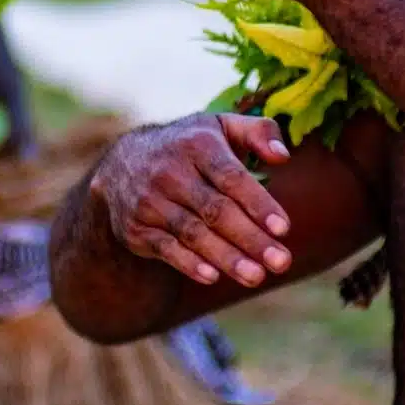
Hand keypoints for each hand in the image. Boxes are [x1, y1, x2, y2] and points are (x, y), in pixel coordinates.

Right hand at [91, 113, 294, 287]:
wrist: (121, 164)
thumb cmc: (189, 147)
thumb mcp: (220, 127)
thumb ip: (258, 132)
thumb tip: (283, 156)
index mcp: (197, 145)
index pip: (231, 177)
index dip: (257, 203)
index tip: (283, 228)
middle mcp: (170, 172)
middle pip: (215, 210)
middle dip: (250, 239)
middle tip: (281, 262)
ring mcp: (150, 201)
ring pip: (193, 233)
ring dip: (226, 258)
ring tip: (257, 277)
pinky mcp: (137, 228)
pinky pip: (166, 249)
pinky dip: (188, 264)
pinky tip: (213, 277)